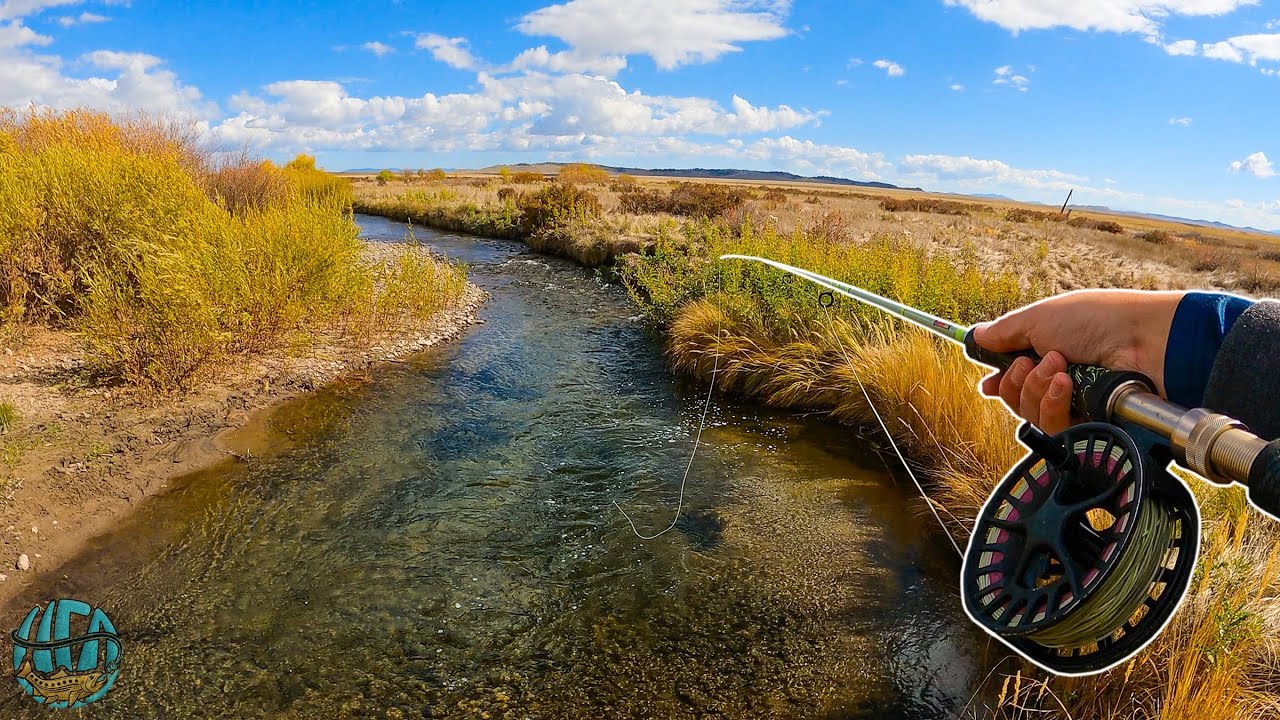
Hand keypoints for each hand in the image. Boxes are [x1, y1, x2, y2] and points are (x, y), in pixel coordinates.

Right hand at [973, 290, 1183, 434]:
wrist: (1143, 341)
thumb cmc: (1097, 320)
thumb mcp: (1041, 317)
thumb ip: (1004, 331)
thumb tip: (976, 336)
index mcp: (1048, 353)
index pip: (1015, 377)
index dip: (999, 382)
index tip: (988, 384)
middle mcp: (1059, 381)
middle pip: (1015, 399)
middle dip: (1016, 380)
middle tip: (1034, 361)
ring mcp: (1074, 405)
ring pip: (1029, 415)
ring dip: (1036, 389)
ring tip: (1059, 368)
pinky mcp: (1087, 424)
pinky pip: (1052, 427)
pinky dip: (1053, 404)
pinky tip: (1066, 385)